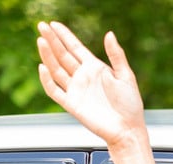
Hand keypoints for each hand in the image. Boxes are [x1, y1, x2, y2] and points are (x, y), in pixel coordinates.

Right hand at [36, 21, 144, 148]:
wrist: (128, 130)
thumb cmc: (130, 105)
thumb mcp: (126, 76)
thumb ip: (116, 55)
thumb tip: (109, 34)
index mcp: (95, 68)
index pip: (75, 48)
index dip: (64, 35)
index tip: (53, 24)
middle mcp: (83, 77)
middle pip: (63, 55)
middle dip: (52, 40)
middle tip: (41, 25)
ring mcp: (76, 90)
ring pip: (56, 69)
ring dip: (48, 55)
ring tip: (41, 40)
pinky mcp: (71, 104)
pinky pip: (55, 90)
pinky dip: (47, 80)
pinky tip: (43, 67)